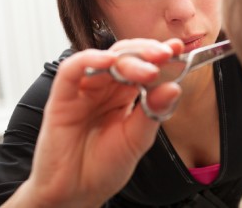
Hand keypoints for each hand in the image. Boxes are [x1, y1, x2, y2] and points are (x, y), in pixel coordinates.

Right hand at [5, 39, 182, 207]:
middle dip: (148, 53)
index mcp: (126, 94)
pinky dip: (90, 59)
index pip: (144, 64)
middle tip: (166, 55)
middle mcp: (106, 87)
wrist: (76, 194)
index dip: (161, 54)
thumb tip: (174, 87)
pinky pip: (72, 69)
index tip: (178, 48)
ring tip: (149, 69)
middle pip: (127, 56)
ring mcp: (85, 90)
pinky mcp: (62, 97)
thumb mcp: (138, 139)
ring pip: (106, 59)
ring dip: (129, 59)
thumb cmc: (105, 167)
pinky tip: (109, 61)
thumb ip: (153, 112)